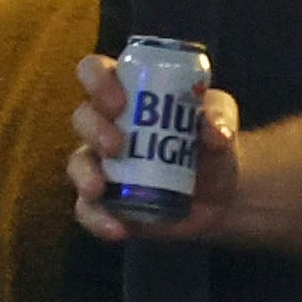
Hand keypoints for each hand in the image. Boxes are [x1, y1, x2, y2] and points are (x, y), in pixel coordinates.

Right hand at [69, 52, 242, 243]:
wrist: (224, 194)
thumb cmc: (214, 143)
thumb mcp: (222, 124)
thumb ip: (219, 119)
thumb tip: (213, 129)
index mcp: (128, 93)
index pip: (95, 72)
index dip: (97, 80)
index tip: (119, 101)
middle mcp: (107, 125)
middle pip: (82, 117)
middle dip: (94, 129)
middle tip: (118, 145)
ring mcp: (103, 165)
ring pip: (77, 163)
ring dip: (84, 175)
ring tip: (99, 189)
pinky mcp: (106, 202)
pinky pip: (87, 210)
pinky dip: (96, 219)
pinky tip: (117, 229)